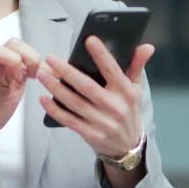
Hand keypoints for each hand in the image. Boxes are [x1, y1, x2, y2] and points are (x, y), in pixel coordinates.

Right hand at [0, 38, 42, 170]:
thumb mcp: (16, 91)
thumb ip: (27, 76)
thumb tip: (49, 68)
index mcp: (6, 66)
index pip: (21, 46)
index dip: (34, 55)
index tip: (43, 73)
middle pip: (11, 42)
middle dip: (27, 54)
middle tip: (33, 73)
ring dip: (10, 59)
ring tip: (15, 78)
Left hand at [37, 36, 154, 161]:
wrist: (128, 147)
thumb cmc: (129, 112)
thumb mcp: (136, 89)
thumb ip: (137, 66)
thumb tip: (146, 46)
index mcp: (126, 92)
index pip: (113, 70)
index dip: (101, 55)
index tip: (89, 40)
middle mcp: (114, 107)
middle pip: (87, 86)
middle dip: (66, 71)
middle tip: (50, 58)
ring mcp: (101, 122)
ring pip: (74, 102)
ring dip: (55, 87)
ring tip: (42, 74)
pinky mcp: (90, 134)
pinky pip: (69, 120)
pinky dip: (54, 109)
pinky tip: (43, 98)